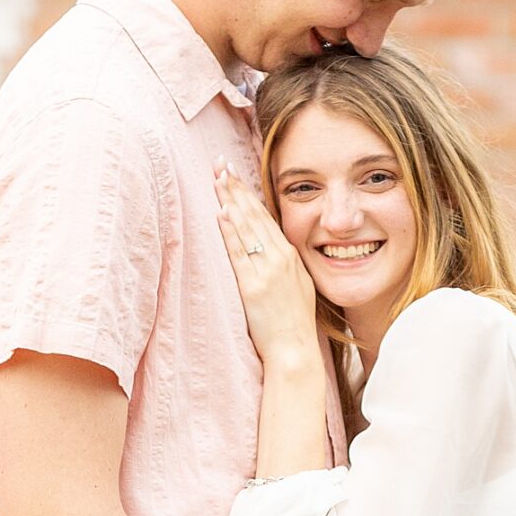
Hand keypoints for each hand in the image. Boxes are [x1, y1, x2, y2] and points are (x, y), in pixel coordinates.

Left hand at [214, 163, 318, 366]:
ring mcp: (267, 271)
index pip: (265, 217)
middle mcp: (280, 258)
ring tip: (216, 179)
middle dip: (236, 187)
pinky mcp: (253, 286)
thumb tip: (268, 247)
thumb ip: (284, 264)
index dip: (248, 193)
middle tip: (220, 163)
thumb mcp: (298, 286)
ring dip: (230, 201)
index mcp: (290, 256)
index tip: (234, 173)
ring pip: (246, 228)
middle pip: (254, 215)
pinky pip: (239, 252)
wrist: (295, 352)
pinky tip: (221, 213)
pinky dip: (230, 231)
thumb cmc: (294, 324)